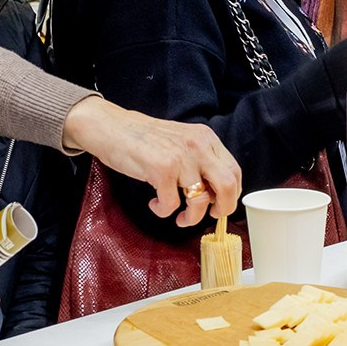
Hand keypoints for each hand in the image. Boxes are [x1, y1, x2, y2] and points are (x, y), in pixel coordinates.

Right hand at [61, 97, 241, 225]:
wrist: (111, 128)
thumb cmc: (143, 139)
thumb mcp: (180, 142)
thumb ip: (199, 160)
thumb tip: (214, 193)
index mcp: (205, 138)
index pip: (234, 171)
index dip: (231, 195)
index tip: (219, 205)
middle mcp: (197, 145)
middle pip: (227, 186)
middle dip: (221, 209)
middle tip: (209, 216)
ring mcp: (180, 157)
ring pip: (200, 200)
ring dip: (191, 217)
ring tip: (178, 217)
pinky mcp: (161, 169)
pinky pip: (171, 205)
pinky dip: (163, 211)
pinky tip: (154, 204)